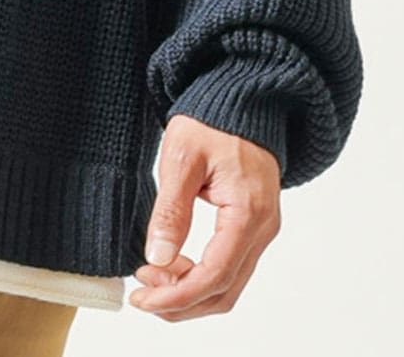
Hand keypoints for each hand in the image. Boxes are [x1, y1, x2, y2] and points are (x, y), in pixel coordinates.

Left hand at [129, 115, 280, 318]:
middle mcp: (262, 229)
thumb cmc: (211, 121)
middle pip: (224, 291)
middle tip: (141, 295)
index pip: (215, 276)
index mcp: (247, 213)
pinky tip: (172, 265)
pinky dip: (201, 276)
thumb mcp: (181, 158)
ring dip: (190, 293)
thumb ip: (171, 210)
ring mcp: (261, 230)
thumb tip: (157, 258)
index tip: (142, 298)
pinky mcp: (253, 226)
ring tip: (151, 280)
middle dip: (181, 302)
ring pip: (229, 284)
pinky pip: (230, 266)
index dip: (177, 296)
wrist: (240, 100)